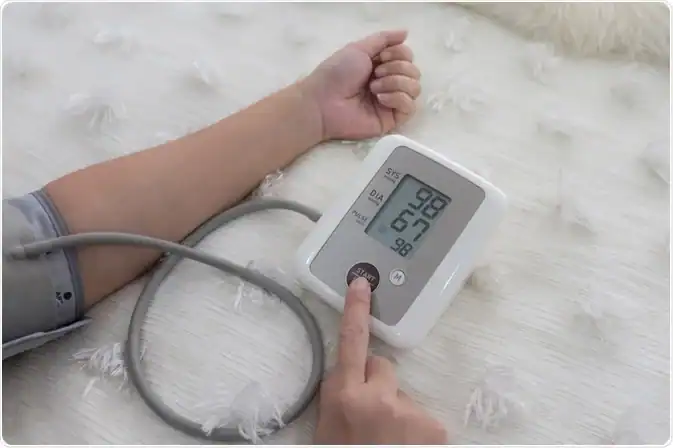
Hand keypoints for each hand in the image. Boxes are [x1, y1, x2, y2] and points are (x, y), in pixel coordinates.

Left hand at [299, 30, 421, 140]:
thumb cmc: (337, 74)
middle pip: (414, 72)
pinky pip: (410, 107)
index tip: (381, 57)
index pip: (408, 57)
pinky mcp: (391, 119)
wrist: (324, 102)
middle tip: (375, 74)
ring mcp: (391, 102)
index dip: (400, 54)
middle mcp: (389, 83)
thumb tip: (406, 32)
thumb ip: (384, 39)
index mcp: (382, 66)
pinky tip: (381, 98)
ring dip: (396, 82)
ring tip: (374, 87)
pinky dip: (398, 98)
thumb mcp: (359, 48)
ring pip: (415, 88)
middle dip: (397, 68)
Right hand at [314, 277, 447, 444]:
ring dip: (397, 411)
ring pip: (402, 395)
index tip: (362, 281)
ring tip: (389, 440)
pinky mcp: (433, 427)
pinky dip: (416, 432)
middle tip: (372, 414)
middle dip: (378, 383)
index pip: (350, 342)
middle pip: (383, 366)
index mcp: (344, 397)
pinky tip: (406, 447)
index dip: (356, 310)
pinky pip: (422, 418)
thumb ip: (339, 396)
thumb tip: (351, 375)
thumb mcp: (327, 429)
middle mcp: (377, 397)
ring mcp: (408, 410)